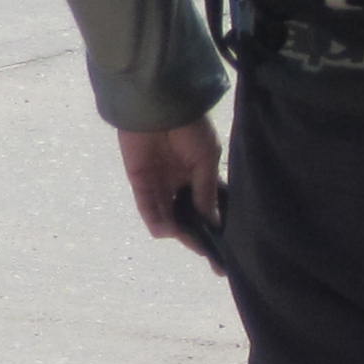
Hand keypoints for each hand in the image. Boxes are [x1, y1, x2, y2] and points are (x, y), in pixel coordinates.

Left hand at [117, 117, 223, 253]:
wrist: (160, 108)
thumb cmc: (190, 130)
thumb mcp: (206, 160)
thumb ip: (206, 191)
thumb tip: (212, 221)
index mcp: (198, 175)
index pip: (207, 208)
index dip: (214, 228)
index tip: (224, 250)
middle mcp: (178, 182)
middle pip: (186, 216)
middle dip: (196, 236)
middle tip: (208, 255)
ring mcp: (158, 182)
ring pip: (166, 214)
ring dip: (177, 230)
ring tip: (190, 242)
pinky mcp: (139, 180)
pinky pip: (147, 206)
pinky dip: (156, 220)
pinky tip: (168, 231)